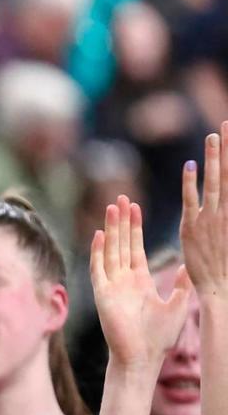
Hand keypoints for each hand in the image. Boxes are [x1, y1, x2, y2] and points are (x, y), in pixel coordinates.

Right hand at [91, 195, 190, 368]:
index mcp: (140, 282)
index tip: (136, 207)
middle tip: (122, 198)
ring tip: (113, 207)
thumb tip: (190, 266)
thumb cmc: (159, 337)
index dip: (135, 228)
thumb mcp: (178, 306)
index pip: (135, 248)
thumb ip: (181, 285)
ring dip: (111, 229)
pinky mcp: (103, 295)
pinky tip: (100, 235)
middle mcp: (123, 281)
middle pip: (120, 244)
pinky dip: (99, 252)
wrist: (142, 357)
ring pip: (110, 251)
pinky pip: (99, 269)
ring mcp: (111, 286)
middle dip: (122, 221)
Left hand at [180, 122, 227, 299]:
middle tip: (226, 124)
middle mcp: (226, 212)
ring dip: (214, 158)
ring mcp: (210, 219)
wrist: (222, 289)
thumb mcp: (226, 236)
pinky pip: (191, 201)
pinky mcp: (192, 228)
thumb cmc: (226, 267)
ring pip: (214, 182)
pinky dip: (191, 183)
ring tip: (213, 135)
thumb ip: (224, 217)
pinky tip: (190, 165)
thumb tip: (223, 200)